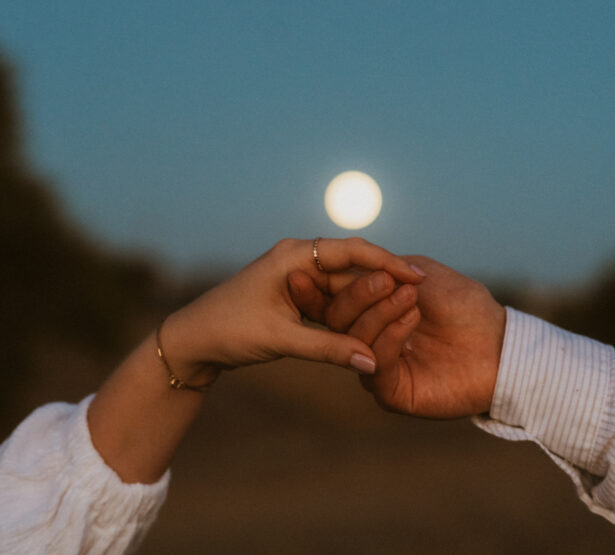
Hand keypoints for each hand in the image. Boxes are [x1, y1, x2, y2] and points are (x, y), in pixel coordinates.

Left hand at [159, 238, 425, 386]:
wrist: (192, 339)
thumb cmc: (229, 331)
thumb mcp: (282, 339)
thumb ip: (329, 350)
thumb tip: (371, 363)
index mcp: (294, 255)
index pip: (351, 251)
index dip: (387, 262)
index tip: (417, 276)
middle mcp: (298, 258)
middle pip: (352, 266)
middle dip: (385, 280)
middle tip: (422, 294)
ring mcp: (296, 275)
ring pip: (344, 284)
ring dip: (370, 296)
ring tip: (408, 307)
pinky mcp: (294, 294)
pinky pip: (331, 297)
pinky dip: (352, 309)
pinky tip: (376, 319)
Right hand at [289, 255, 505, 418]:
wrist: (500, 342)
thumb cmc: (464, 305)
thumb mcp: (420, 273)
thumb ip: (382, 267)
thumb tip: (343, 267)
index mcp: (369, 312)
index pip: (331, 302)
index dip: (314, 289)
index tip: (301, 274)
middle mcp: (367, 340)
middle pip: (335, 320)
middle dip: (355, 296)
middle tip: (383, 281)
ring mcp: (377, 366)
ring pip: (352, 341)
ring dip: (377, 313)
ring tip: (408, 297)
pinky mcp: (392, 391)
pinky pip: (374, 364)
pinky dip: (389, 336)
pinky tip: (411, 317)